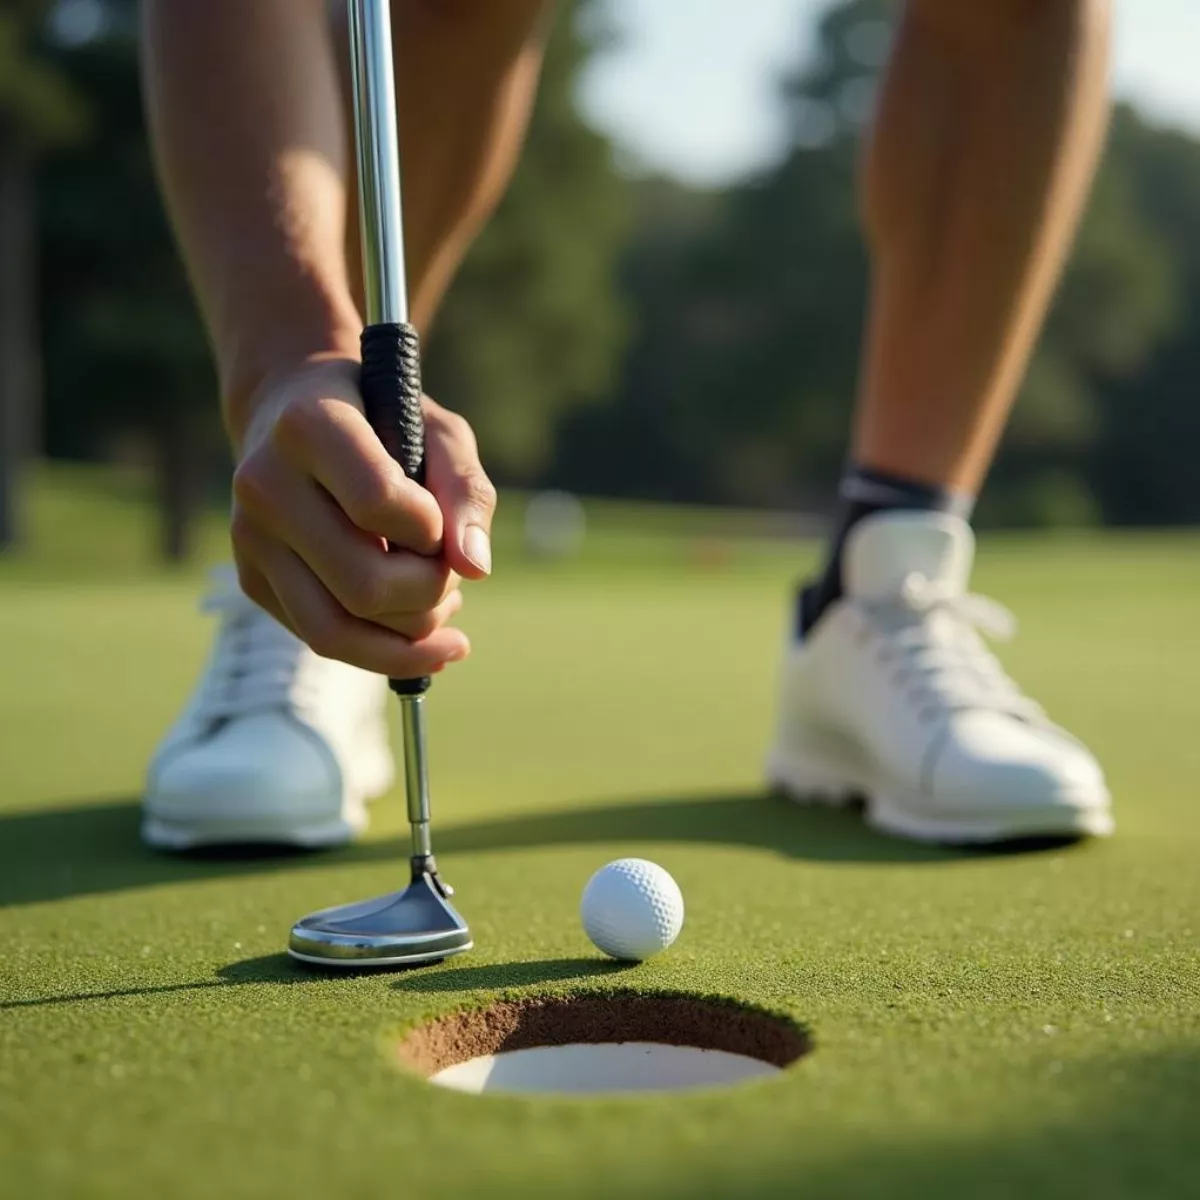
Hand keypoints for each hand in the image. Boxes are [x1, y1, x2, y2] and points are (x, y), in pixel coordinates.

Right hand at [230, 357, 494, 676]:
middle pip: (362, 585)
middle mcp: (264, 484)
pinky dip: (384, 647)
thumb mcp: (440, 433)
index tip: (439, 518)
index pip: (377, 503)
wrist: (295, 416)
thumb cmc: (384, 421)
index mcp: (307, 427)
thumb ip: (466, 491)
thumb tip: (476, 568)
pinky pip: (322, 639)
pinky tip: (419, 623)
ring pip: (334, 631)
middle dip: (430, 591)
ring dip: (410, 636)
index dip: (429, 527)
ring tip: (446, 604)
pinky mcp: (252, 578)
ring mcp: (250, 538)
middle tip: (449, 569)